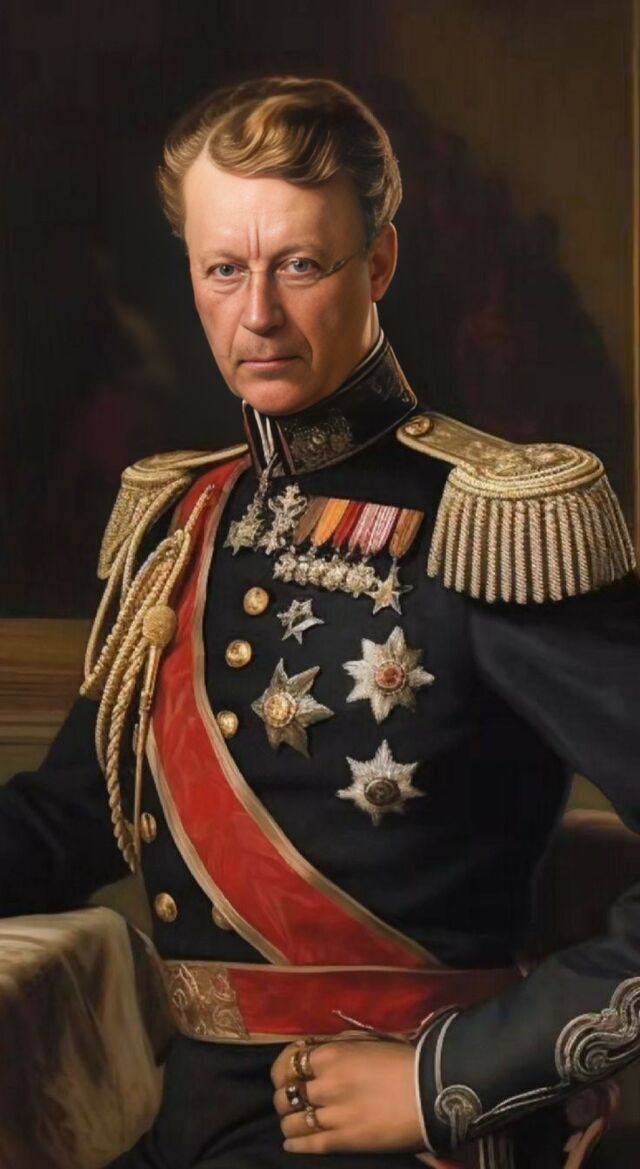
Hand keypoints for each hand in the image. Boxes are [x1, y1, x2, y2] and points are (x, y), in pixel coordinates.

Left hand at [271, 1038, 422, 1154]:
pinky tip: (292, 1143)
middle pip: (285, 1094)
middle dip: (285, 1096)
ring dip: (288, 1121)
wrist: (432, 1092)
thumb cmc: (402, 1059)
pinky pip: (307, 1144)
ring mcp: (333, 1115)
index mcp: (330, 1055)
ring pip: (290, 1122)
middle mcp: (326, 1084)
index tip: (286, 1074)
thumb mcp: (365, 1041)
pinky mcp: (344, 1141)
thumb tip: (312, 1051)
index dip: (282, 1070)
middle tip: (292, 1099)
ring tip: (293, 1122)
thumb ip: (334, 1046)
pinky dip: (294, 1144)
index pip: (287, 1062)